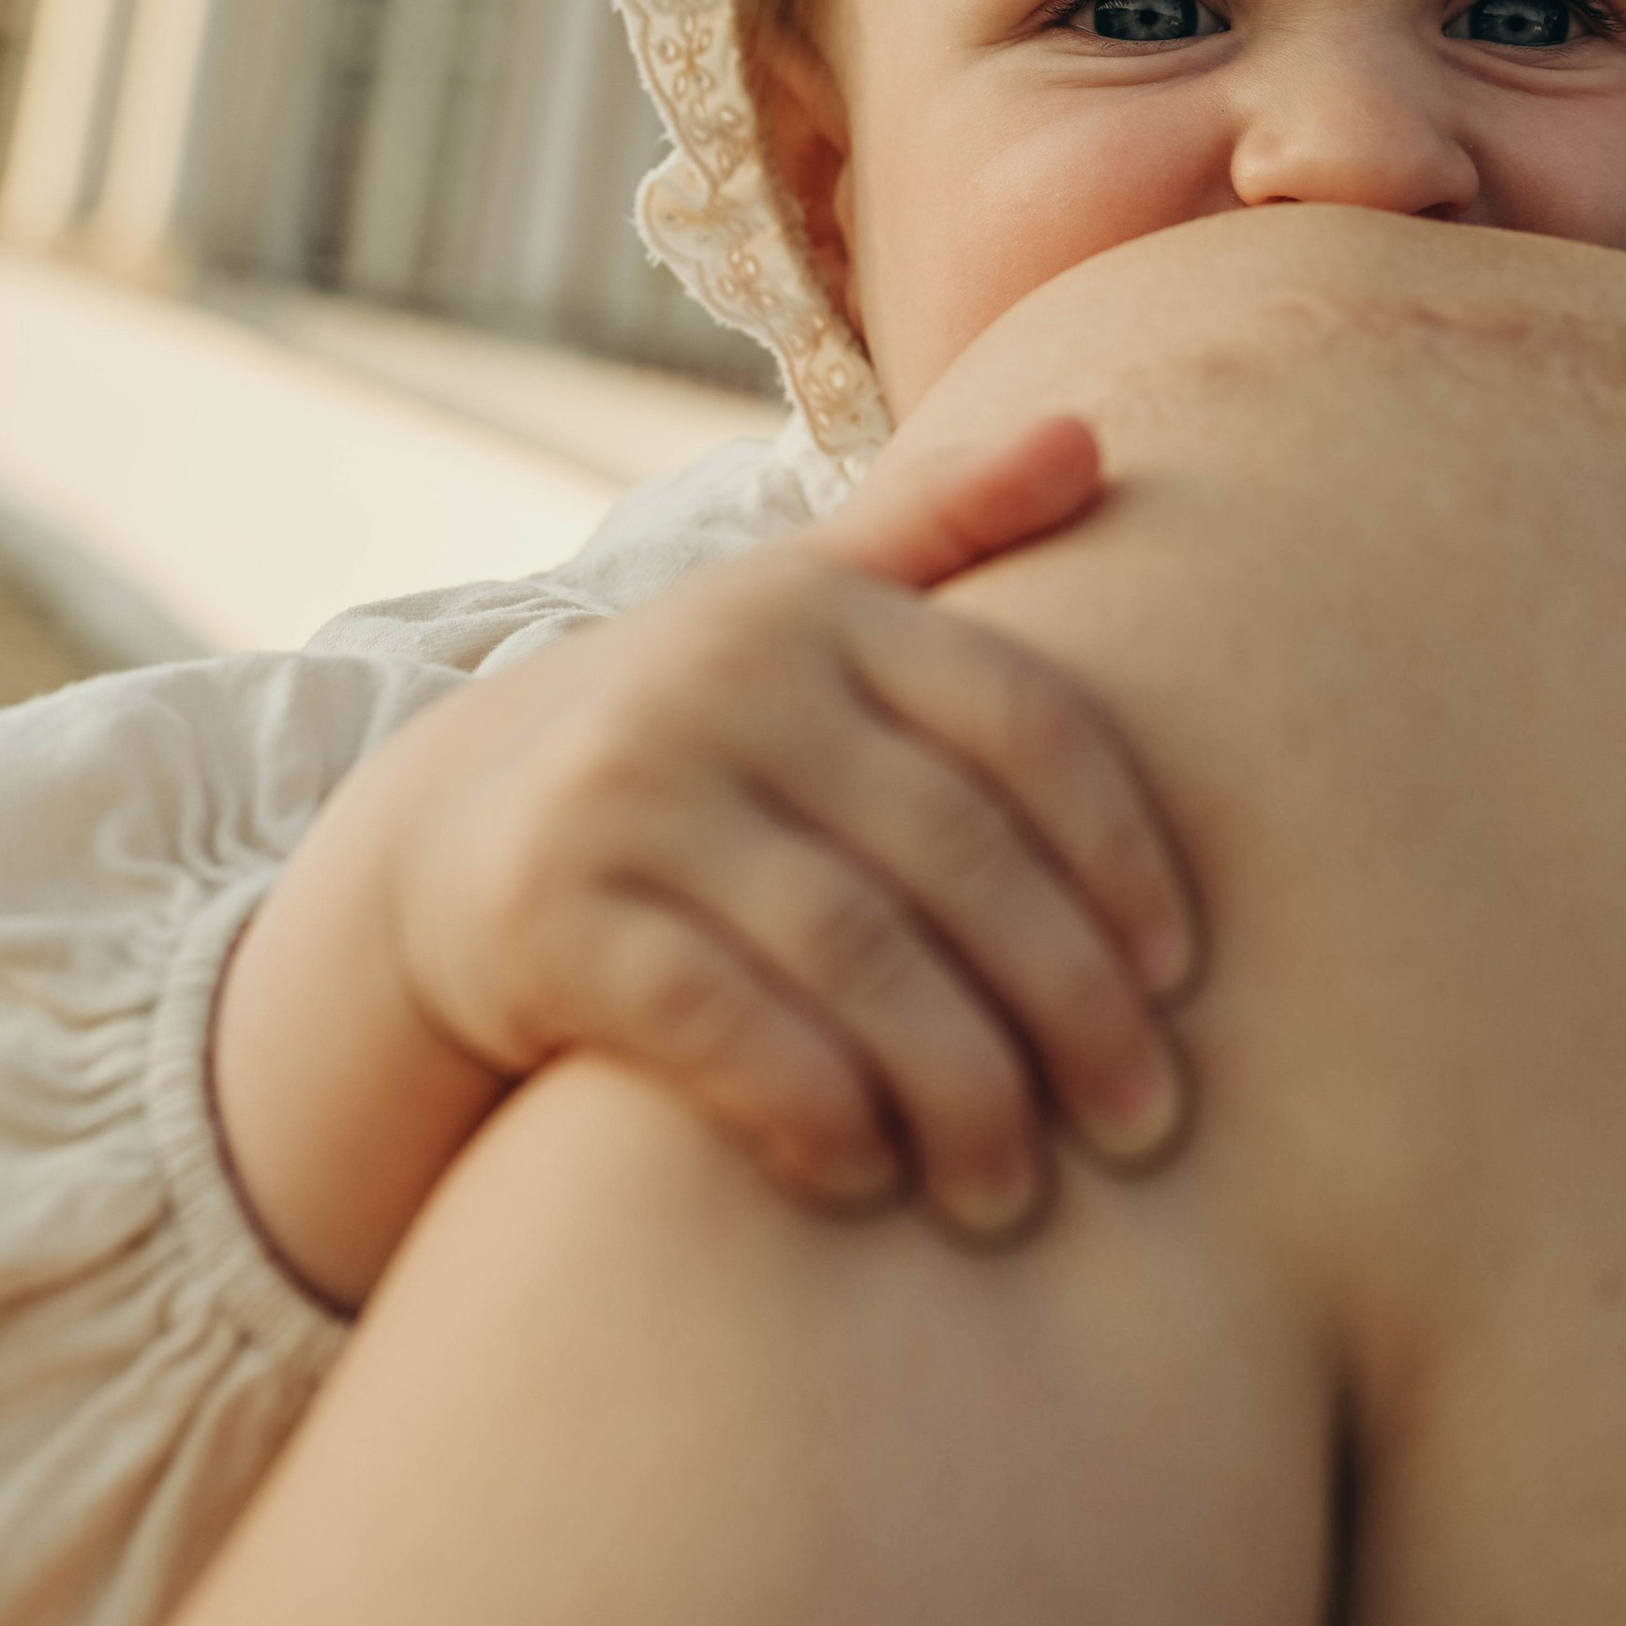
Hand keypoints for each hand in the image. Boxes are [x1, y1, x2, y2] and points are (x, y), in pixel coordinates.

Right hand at [393, 412, 1194, 1239]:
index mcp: (817, 605)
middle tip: (1145, 1123)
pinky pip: (718, 1024)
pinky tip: (871, 1180)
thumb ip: (945, 525)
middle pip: (955, 853)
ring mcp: (627, 789)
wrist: (442, 837)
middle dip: (1067, 1004)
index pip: (1022, 718)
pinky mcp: (544, 909)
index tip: (1183, 981)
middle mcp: (723, 677)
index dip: (1122, 854)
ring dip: (960, 1090)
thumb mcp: (803, 614)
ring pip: (854, 951)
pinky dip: (812, 1108)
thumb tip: (1092, 436)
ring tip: (1016, 1190)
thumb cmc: (695, 741)